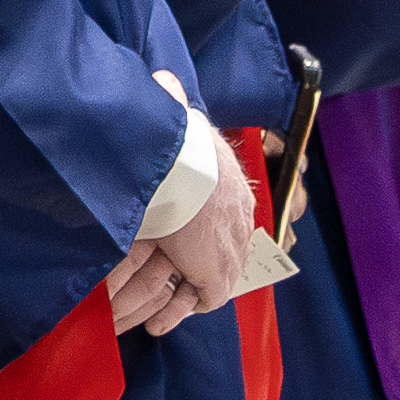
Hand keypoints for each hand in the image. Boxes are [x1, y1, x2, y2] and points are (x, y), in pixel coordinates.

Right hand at [106, 116, 257, 337]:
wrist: (179, 167)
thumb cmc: (174, 142)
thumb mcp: (176, 119)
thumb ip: (171, 102)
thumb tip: (163, 79)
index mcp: (230, 185)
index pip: (225, 216)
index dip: (204, 232)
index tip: (184, 242)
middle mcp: (237, 220)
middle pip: (225, 252)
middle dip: (201, 269)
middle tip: (175, 282)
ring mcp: (228, 249)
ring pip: (214, 281)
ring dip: (186, 296)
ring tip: (162, 312)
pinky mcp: (215, 273)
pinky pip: (203, 301)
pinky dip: (181, 311)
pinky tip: (162, 319)